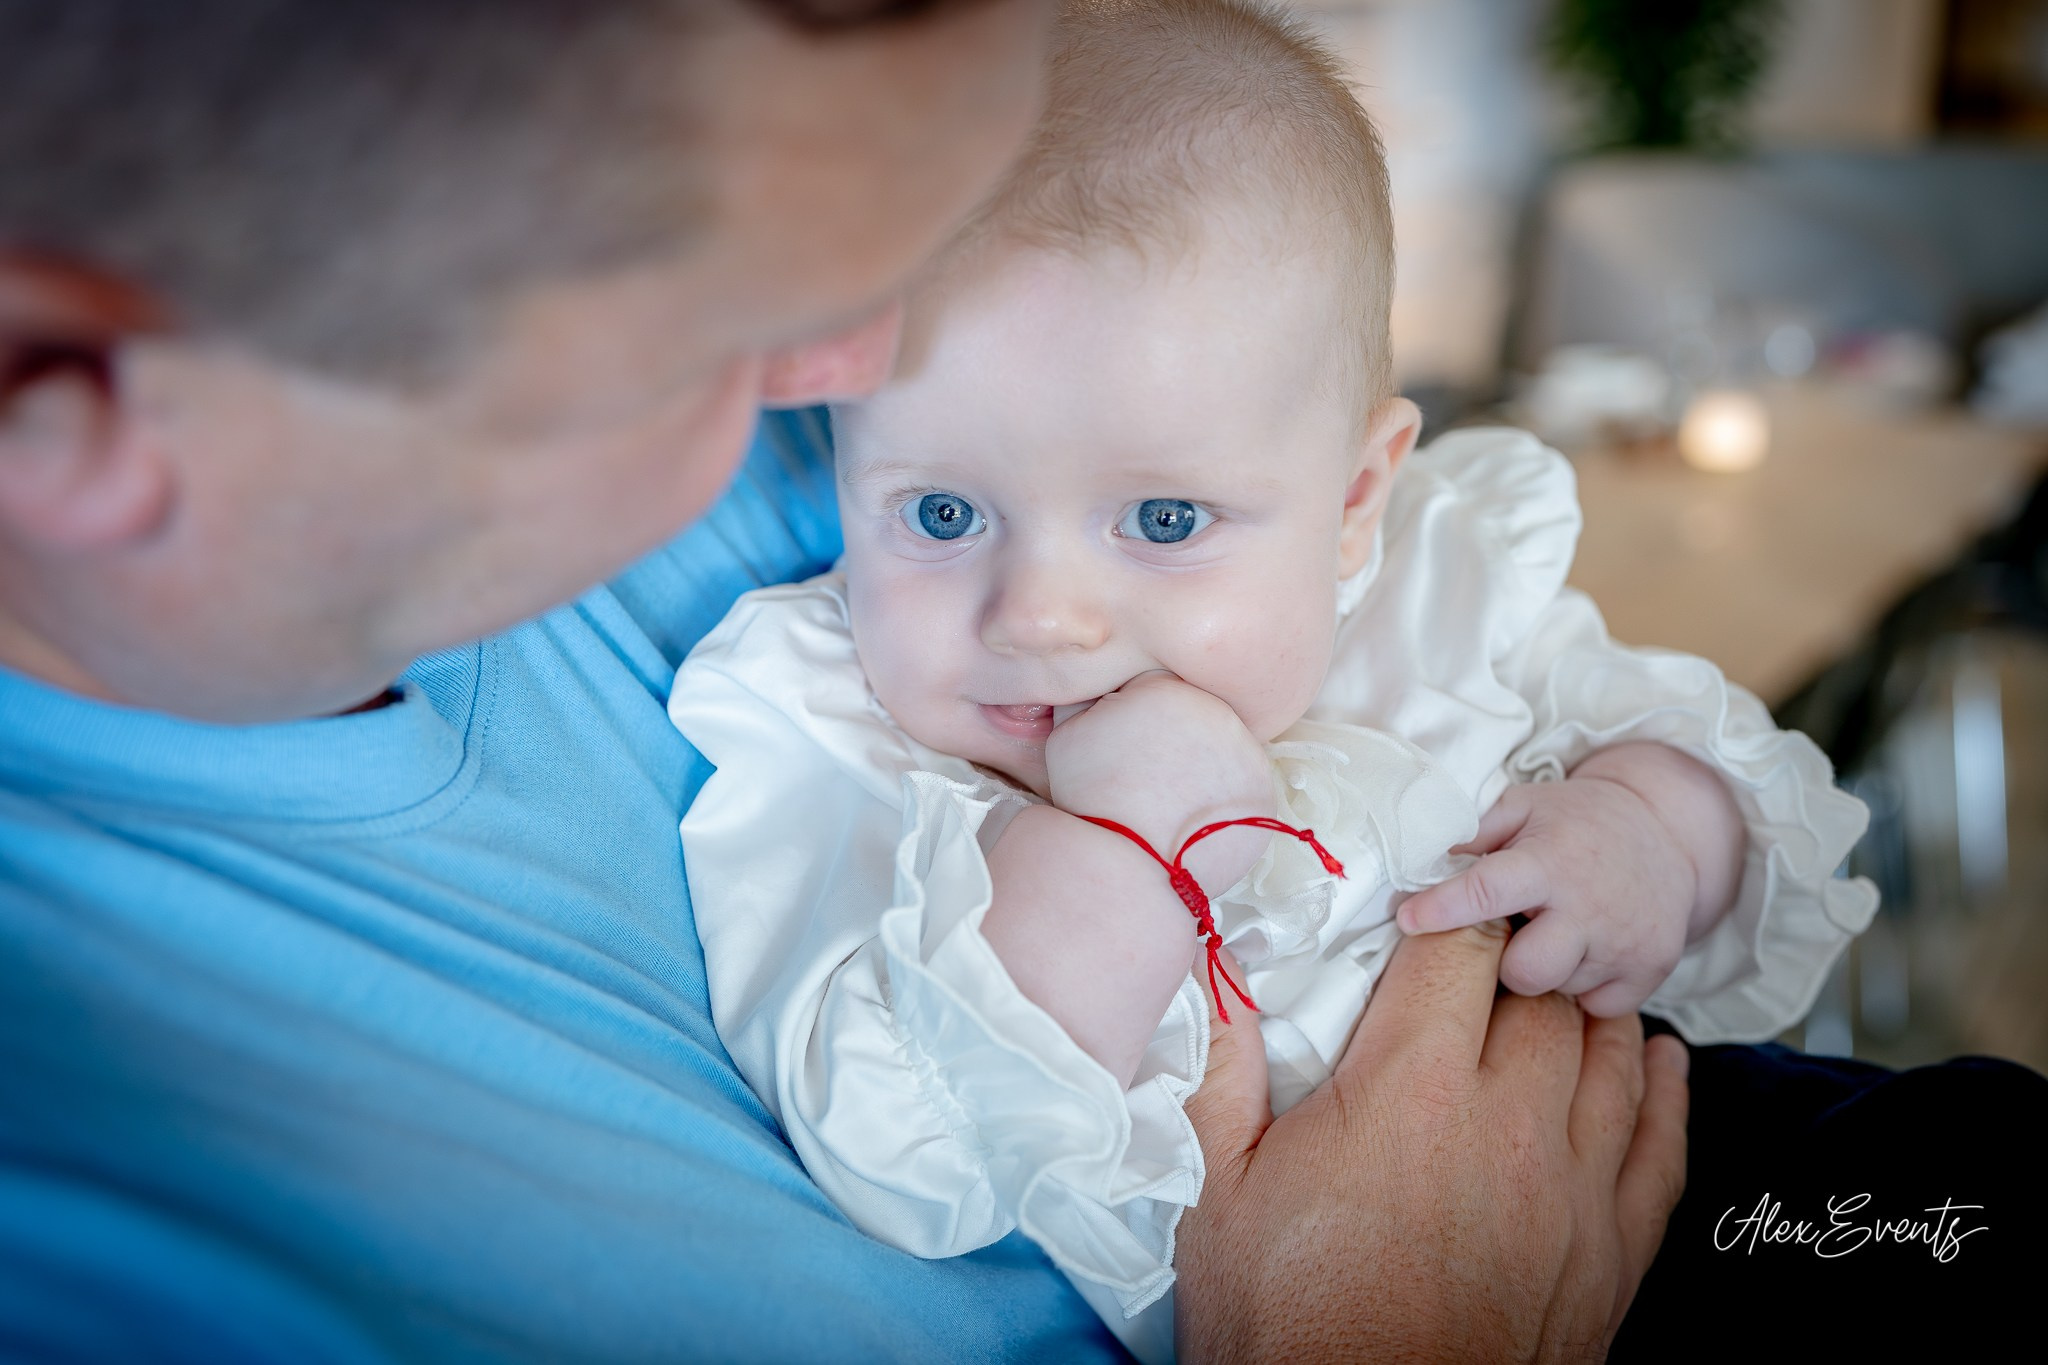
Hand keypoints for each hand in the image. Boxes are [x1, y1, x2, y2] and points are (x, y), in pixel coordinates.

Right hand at [1044, 672, 1273, 889]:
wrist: (1128, 866)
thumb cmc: (1092, 798)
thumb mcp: (1068, 734)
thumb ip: (1087, 696)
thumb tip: (1095, 681)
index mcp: (1169, 689)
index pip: (1153, 684)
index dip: (1132, 714)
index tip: (1122, 743)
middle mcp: (1219, 713)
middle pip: (1194, 711)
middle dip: (1172, 734)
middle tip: (1146, 772)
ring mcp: (1249, 756)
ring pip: (1222, 746)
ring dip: (1202, 762)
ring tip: (1169, 797)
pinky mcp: (1265, 796)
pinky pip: (1241, 785)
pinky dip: (1223, 797)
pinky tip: (1193, 816)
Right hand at [1176, 925, 1689, 1361]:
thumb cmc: (1284, 1323)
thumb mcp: (1219, 1193)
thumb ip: (1223, 1072)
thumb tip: (1216, 975)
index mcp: (1408, 1091)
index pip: (1458, 951)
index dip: (1449, 917)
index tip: (1433, 908)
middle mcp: (1507, 1124)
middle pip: (1540, 995)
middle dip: (1514, 962)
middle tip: (1485, 959)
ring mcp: (1572, 1190)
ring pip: (1607, 1055)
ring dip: (1584, 1011)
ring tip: (1560, 991)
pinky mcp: (1611, 1253)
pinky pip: (1661, 1146)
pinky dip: (1664, 1091)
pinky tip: (1655, 1058)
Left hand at [1394, 743, 1742, 1016]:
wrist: (1666, 833)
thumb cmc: (1576, 822)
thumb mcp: (1523, 807)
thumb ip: (1471, 835)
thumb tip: (1414, 865)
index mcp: (1549, 861)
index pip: (1486, 892)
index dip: (1442, 908)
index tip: (1407, 919)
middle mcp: (1590, 908)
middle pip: (1525, 971)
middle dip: (1506, 960)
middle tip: (1515, 931)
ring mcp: (1625, 945)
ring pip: (1558, 992)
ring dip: (1546, 970)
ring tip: (1555, 932)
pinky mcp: (1650, 973)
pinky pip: (1594, 1007)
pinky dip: (1583, 987)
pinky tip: (1585, 951)